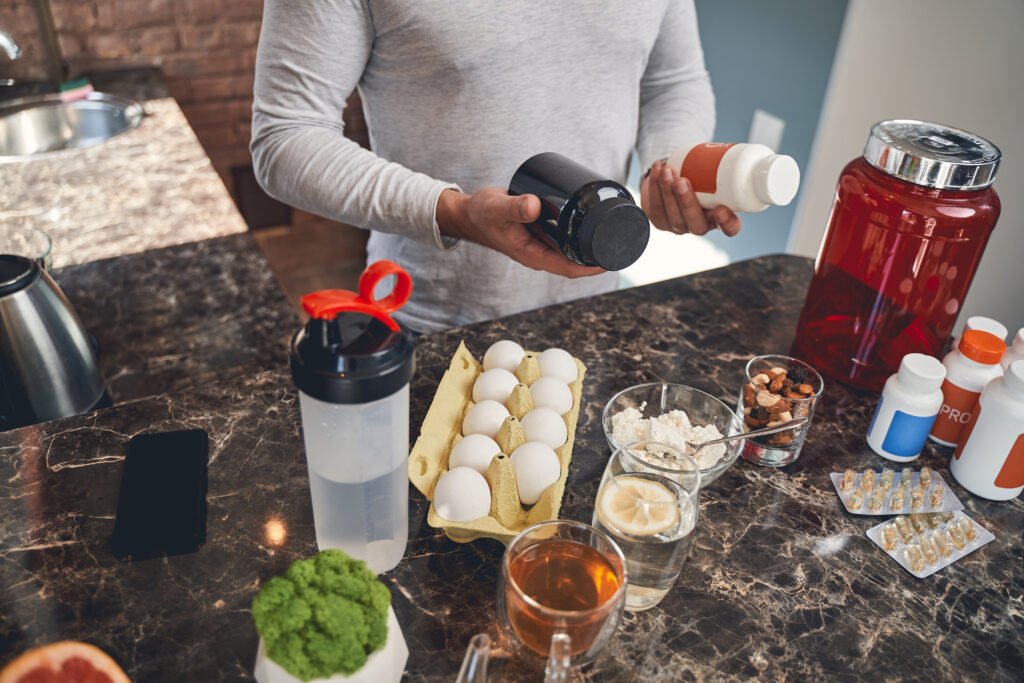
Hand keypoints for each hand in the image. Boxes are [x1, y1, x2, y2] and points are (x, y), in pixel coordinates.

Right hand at [436, 188, 604, 278]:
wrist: (471, 212)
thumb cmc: (482, 214)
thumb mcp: (497, 209)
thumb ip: (514, 207)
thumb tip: (535, 205)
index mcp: (533, 255)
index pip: (569, 268)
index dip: (592, 267)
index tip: (613, 260)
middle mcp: (541, 252)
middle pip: (577, 260)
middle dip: (600, 254)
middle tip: (624, 240)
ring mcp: (543, 242)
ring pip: (573, 247)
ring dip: (594, 242)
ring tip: (617, 228)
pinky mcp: (543, 230)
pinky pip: (567, 235)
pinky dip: (582, 230)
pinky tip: (597, 220)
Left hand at [640, 159, 740, 236]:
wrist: (676, 176)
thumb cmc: (701, 174)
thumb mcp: (715, 171)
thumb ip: (722, 165)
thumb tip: (730, 145)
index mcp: (720, 218)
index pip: (730, 228)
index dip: (727, 223)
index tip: (721, 210)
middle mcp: (700, 225)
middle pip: (695, 224)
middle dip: (687, 202)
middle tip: (682, 181)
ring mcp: (679, 225)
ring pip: (673, 217)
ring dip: (667, 193)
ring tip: (666, 170)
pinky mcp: (660, 220)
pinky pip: (655, 209)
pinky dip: (654, 187)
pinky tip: (657, 170)